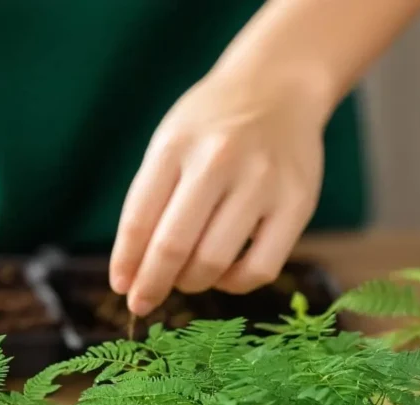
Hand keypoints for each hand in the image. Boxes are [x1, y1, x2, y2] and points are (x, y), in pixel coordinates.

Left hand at [109, 69, 325, 315]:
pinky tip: (224, 273)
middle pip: (174, 246)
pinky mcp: (297, 204)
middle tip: (143, 302)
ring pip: (215, 263)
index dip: (126, 263)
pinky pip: (260, 269)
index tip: (122, 288)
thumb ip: (150, 202)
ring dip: (191, 283)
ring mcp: (262, 182)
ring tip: (186, 277)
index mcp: (176, 145)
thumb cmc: (212, 126)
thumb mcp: (170, 144)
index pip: (139, 219)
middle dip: (152, 285)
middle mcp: (219, 160)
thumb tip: (130, 274)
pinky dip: (234, 284)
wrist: (279, 86)